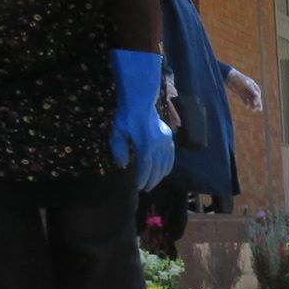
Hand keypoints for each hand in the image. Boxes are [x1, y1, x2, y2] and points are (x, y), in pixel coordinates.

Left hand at [109, 49, 175, 191]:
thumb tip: (122, 165)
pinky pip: (171, 155)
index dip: (142, 178)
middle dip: (152, 179)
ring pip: (166, 163)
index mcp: (146, 145)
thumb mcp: (117, 132)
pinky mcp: (168, 136)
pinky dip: (169, 165)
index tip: (138, 187)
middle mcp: (159, 145)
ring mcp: (166, 141)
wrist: (141, 100)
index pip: (145, 167)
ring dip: (161, 174)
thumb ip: (119, 150)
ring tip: (155, 182)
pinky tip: (166, 170)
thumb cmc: (126, 115)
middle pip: (157, 168)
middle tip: (146, 189)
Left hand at [228, 69, 262, 112]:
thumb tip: (257, 95)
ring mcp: (245, 91)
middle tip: (259, 110)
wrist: (228, 76)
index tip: (255, 103)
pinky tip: (247, 107)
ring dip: (252, 105)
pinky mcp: (240, 94)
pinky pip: (245, 100)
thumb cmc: (238, 78)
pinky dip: (246, 103)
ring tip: (253, 110)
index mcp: (253, 85)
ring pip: (250, 99)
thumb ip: (251, 89)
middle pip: (255, 97)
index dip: (257, 99)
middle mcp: (250, 89)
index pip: (257, 93)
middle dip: (257, 103)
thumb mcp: (245, 83)